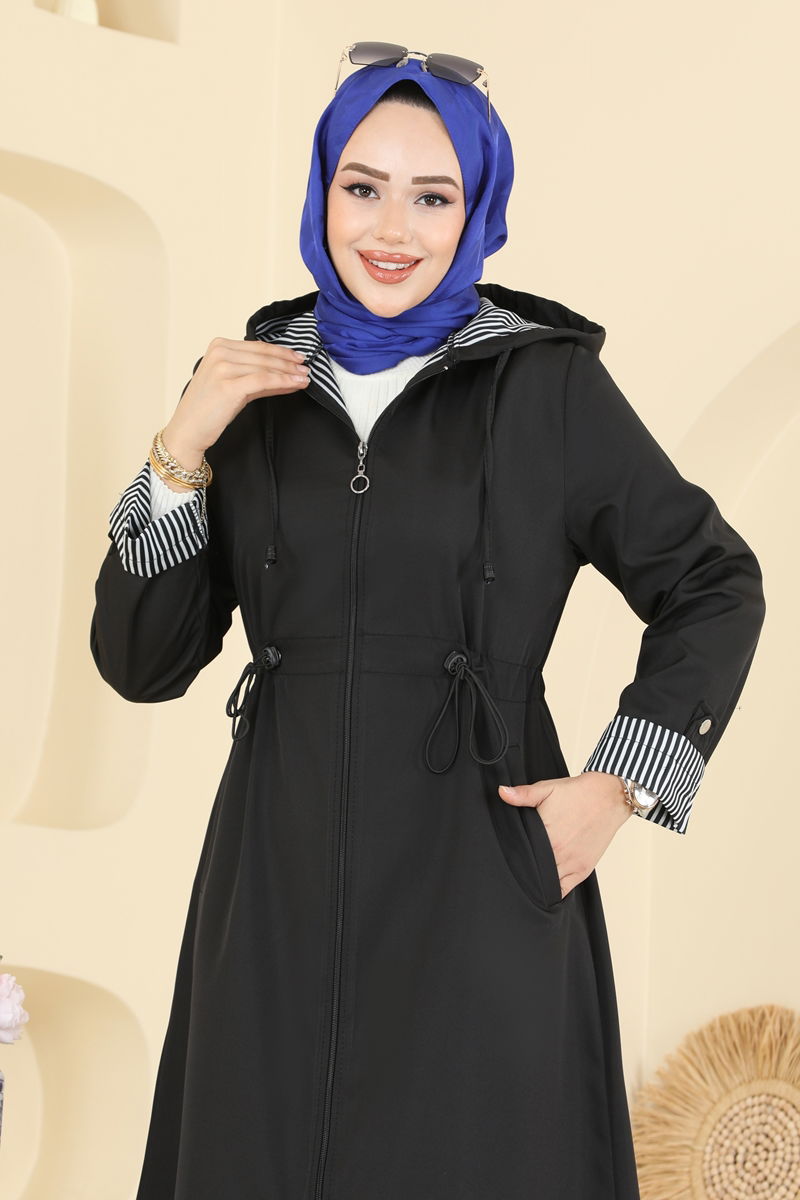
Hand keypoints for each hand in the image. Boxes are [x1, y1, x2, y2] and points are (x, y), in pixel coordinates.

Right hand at [159, 337, 310, 486]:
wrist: (188, 430)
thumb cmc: (208, 410)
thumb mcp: (232, 384)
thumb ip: (256, 376)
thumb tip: (286, 374)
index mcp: (218, 346)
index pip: (257, 347)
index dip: (281, 352)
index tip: (297, 358)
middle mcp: (220, 353)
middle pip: (264, 355)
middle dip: (288, 362)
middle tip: (306, 367)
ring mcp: (223, 368)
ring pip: (266, 367)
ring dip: (289, 372)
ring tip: (305, 377)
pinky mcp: (229, 385)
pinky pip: (264, 380)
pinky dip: (283, 381)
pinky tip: (295, 384)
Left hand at [498, 771, 633, 899]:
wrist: (608, 796)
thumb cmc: (578, 793)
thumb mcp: (547, 789)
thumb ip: (523, 794)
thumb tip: (502, 792)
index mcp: (546, 834)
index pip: (520, 854)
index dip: (511, 856)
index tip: (506, 856)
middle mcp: (558, 852)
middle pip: (532, 870)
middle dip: (523, 869)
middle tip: (514, 867)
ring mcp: (571, 863)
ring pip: (546, 883)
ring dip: (537, 881)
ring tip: (528, 876)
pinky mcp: (582, 870)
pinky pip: (564, 890)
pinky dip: (553, 891)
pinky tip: (545, 886)